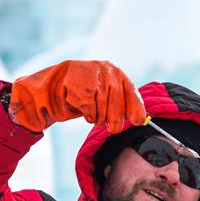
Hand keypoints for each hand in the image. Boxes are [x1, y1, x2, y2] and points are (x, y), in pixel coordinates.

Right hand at [9, 60, 146, 133]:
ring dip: (99, 118)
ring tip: (94, 114)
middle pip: (117, 107)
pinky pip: (90, 112)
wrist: (58, 81)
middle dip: (115, 121)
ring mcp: (94, 79)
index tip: (138, 121)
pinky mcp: (81, 88)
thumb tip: (140, 120)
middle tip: (113, 128)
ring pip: (103, 112)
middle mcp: (108, 72)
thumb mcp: (107, 92)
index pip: (131, 92)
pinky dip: (88, 116)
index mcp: (117, 73)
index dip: (136, 108)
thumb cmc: (88, 90)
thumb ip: (122, 102)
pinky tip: (85, 110)